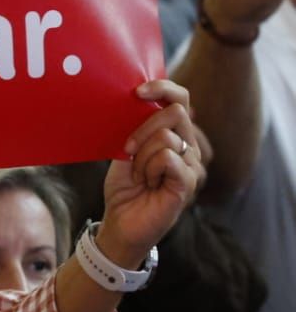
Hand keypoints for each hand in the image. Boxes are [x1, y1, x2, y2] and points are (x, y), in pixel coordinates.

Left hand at [99, 80, 201, 265]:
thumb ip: (135, 128)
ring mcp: (191, 163)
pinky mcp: (188, 181)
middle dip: (143, 129)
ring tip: (139, 176)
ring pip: (166, 137)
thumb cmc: (124, 188)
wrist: (120, 222)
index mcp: (173, 134)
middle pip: (175, 113)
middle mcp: (187, 145)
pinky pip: (167, 158)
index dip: (163, 89)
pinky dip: (149, 169)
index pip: (180, 99)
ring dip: (142, 156)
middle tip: (128, 151)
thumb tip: (137, 101)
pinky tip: (147, 184)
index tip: (138, 92)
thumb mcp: (124, 151)